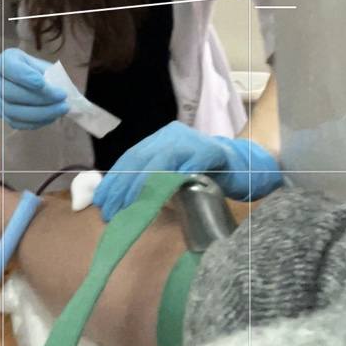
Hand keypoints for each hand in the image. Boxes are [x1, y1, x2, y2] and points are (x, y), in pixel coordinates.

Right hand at [0, 47, 68, 128]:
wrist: (11, 82)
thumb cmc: (29, 70)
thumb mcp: (38, 63)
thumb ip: (47, 72)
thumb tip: (62, 87)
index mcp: (5, 62)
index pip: (10, 68)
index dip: (24, 76)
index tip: (41, 83)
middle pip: (12, 93)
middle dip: (39, 97)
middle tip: (62, 98)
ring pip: (15, 111)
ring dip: (41, 112)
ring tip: (61, 109)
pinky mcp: (4, 116)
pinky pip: (19, 123)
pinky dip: (37, 122)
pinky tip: (52, 117)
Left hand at [91, 121, 282, 219]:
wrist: (245, 167)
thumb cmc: (205, 175)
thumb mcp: (172, 176)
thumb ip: (151, 181)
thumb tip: (117, 199)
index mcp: (161, 139)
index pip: (131, 157)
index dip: (114, 179)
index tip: (101, 201)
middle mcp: (173, 135)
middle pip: (141, 158)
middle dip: (122, 186)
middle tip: (110, 210)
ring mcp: (193, 141)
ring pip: (161, 160)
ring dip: (142, 185)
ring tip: (129, 206)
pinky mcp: (213, 151)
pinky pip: (191, 164)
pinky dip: (177, 177)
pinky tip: (163, 194)